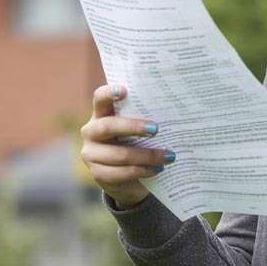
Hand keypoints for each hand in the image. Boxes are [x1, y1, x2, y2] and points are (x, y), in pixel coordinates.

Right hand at [78, 84, 173, 208]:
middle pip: (108, 126)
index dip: (109, 93)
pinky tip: (157, 169)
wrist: (125, 175)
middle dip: (134, 127)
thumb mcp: (138, 128)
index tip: (124, 90)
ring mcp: (91, 153)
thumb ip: (146, 117)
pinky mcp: (97, 173)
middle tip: (156, 129)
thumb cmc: (136, 141)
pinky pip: (120, 173)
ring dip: (147, 156)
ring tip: (169, 156)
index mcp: (101, 114)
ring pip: (119, 154)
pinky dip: (142, 171)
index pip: (100, 98)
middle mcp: (91, 131)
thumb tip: (176, 110)